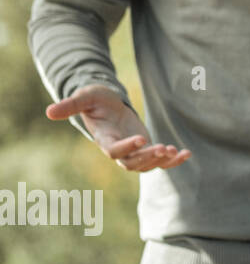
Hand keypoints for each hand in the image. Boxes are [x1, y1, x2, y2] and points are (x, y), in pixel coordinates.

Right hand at [45, 84, 191, 171]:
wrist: (107, 104)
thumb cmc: (95, 99)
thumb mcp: (84, 97)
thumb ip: (71, 105)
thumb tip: (49, 112)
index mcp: (104, 139)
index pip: (114, 150)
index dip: (126, 147)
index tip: (141, 137)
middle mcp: (118, 149)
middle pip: (132, 163)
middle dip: (147, 158)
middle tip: (164, 148)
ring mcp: (133, 151)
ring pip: (146, 165)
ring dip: (162, 161)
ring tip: (176, 151)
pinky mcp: (145, 148)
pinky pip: (160, 161)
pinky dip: (173, 160)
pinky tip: (187, 154)